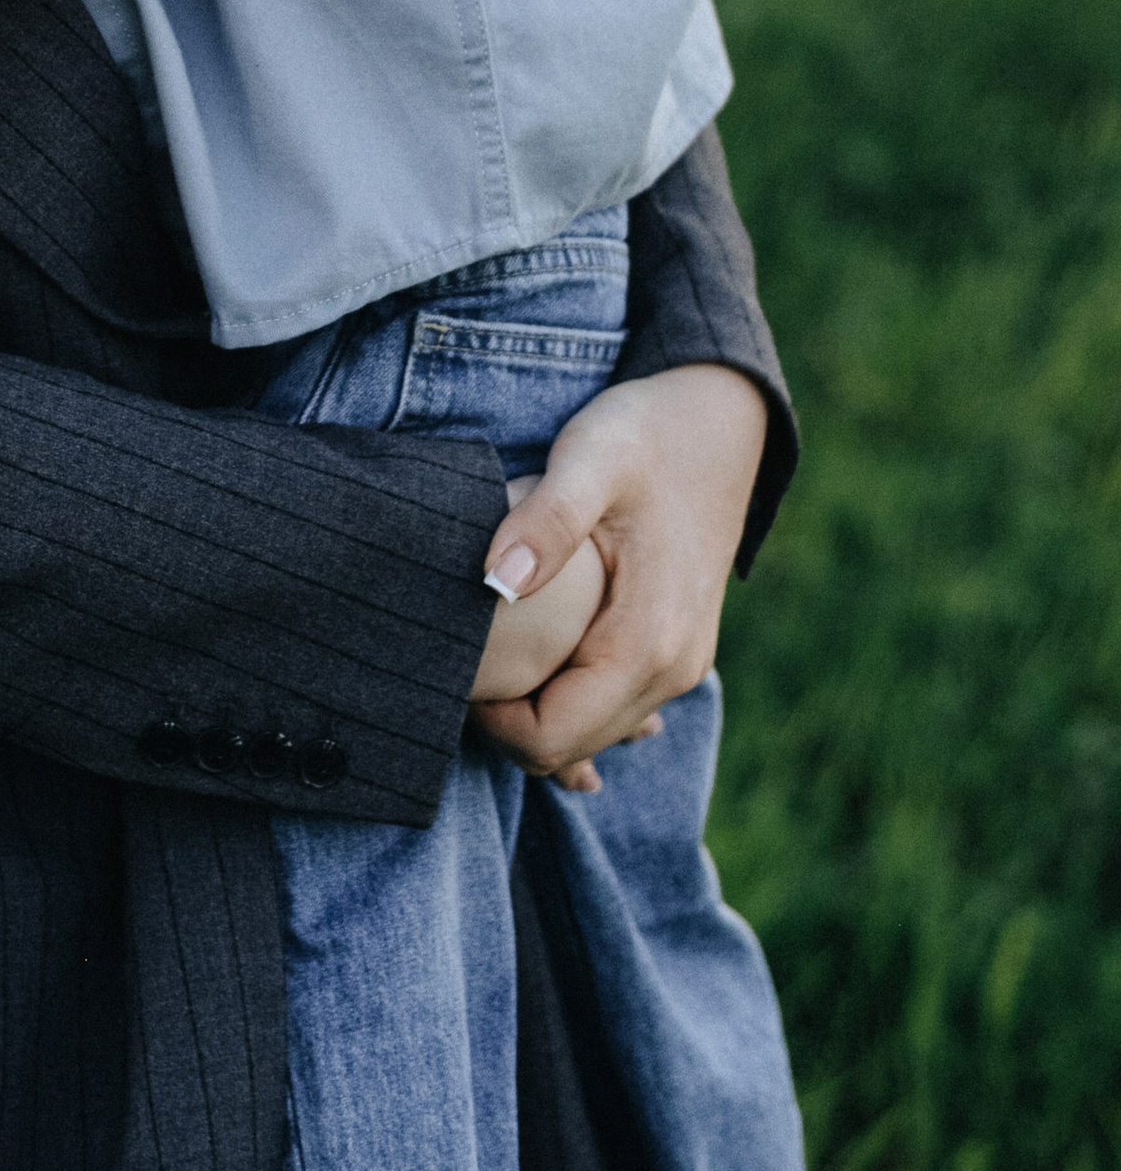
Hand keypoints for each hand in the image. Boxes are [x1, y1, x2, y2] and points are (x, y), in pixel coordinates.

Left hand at [468, 364, 767, 792]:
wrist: (719, 422)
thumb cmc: (647, 435)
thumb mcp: (590, 458)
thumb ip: (546, 522)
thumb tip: (496, 583)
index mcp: (647, 642)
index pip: (551, 738)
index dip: (488, 718)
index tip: (452, 661)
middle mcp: (672, 670)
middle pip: (568, 748)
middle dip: (503, 721)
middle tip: (455, 656)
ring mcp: (679, 666)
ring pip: (589, 734)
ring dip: (532, 712)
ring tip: (485, 656)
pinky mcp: (672, 650)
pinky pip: (612, 710)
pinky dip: (567, 706)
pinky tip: (530, 680)